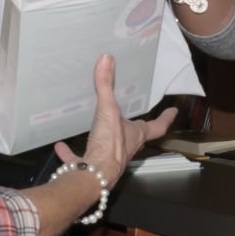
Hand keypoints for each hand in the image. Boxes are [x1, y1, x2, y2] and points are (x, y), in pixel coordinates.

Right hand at [59, 54, 177, 183]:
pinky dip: (71, 153)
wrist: (93, 174)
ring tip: (95, 130)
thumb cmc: (109, 145)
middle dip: (136, 130)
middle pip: (136, 138)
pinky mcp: (90, 167)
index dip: (166, 118)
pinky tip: (61, 146)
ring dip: (102, 141)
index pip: (158, 126)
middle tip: (136, 121)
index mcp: (136, 135)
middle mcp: (125, 148)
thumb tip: (107, 60)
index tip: (173, 111)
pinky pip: (80, 159)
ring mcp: (108, 160)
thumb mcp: (108, 109)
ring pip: (108, 149)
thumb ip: (105, 85)